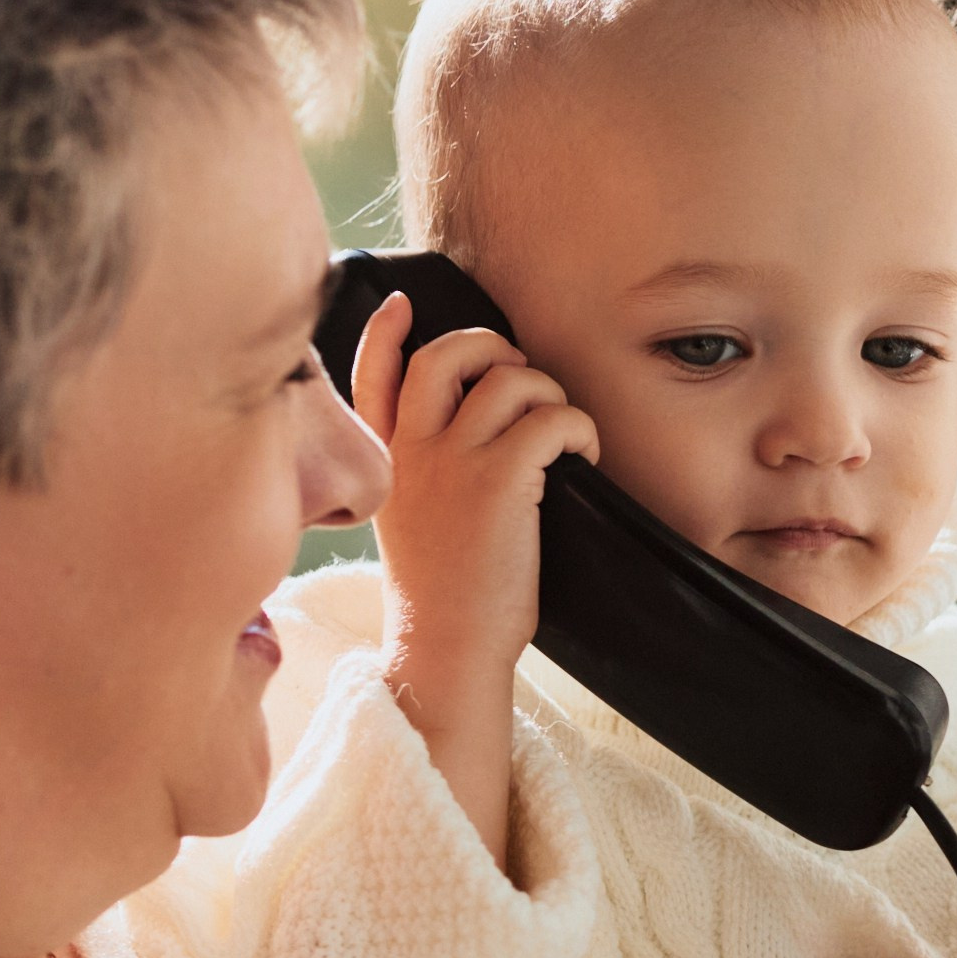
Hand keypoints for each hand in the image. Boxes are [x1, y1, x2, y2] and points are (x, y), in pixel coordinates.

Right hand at [353, 292, 597, 866]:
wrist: (446, 651)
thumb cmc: (442, 600)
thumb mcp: (411, 527)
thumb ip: (422, 475)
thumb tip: (475, 430)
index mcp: (382, 462)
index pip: (370, 376)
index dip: (387, 333)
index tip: (404, 306)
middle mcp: (411, 450)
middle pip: (443, 355)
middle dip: (490, 347)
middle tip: (520, 376)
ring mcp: (452, 460)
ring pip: (508, 377)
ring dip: (548, 391)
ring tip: (562, 433)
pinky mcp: (499, 479)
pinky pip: (552, 417)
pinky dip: (580, 425)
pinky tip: (586, 454)